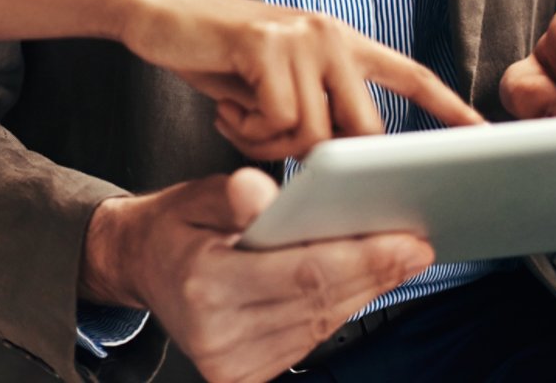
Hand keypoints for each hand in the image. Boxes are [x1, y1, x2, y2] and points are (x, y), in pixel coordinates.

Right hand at [81, 170, 433, 382]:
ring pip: (320, 324)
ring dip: (363, 291)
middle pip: (319, 303)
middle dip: (375, 273)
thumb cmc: (174, 225)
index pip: (302, 274)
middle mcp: (219, 334)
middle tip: (416, 244)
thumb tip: (262, 191)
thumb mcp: (196, 196)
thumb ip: (233, 195)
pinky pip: (307, 339)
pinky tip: (360, 281)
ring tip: (398, 258)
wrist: (139, 266)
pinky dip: (336, 308)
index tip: (405, 240)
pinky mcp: (243, 375)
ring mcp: (232, 363)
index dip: (361, 259)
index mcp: (205, 284)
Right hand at [118, 0, 481, 159]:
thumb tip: (341, 161)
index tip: (485, 136)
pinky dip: (249, 134)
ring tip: (238, 120)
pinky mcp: (267, 44)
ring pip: (317, 135)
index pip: (409, 73)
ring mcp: (301, 35)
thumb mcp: (272, 82)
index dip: (448, 108)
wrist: (153, 10)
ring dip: (271, 146)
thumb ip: (312, 108)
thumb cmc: (213, 54)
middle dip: (326, 162)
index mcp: (339, 39)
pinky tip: (225, 112)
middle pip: (365, 130)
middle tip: (271, 147)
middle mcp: (330, 33)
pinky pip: (279, 122)